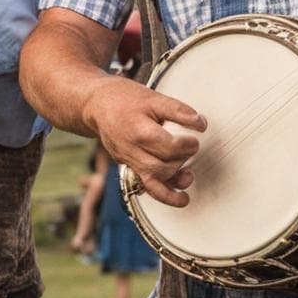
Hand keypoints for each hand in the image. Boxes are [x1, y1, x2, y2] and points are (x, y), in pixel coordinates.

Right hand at [82, 75, 205, 207]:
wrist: (96, 104)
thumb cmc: (124, 98)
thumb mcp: (153, 97)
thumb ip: (178, 110)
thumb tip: (201, 123)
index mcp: (139, 130)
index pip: (170, 146)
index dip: (188, 144)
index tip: (195, 136)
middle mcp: (132, 150)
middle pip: (163, 165)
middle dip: (183, 158)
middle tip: (191, 146)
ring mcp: (128, 160)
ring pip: (155, 179)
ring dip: (176, 178)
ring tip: (189, 173)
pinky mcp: (128, 166)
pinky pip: (147, 186)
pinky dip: (166, 195)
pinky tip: (183, 199)